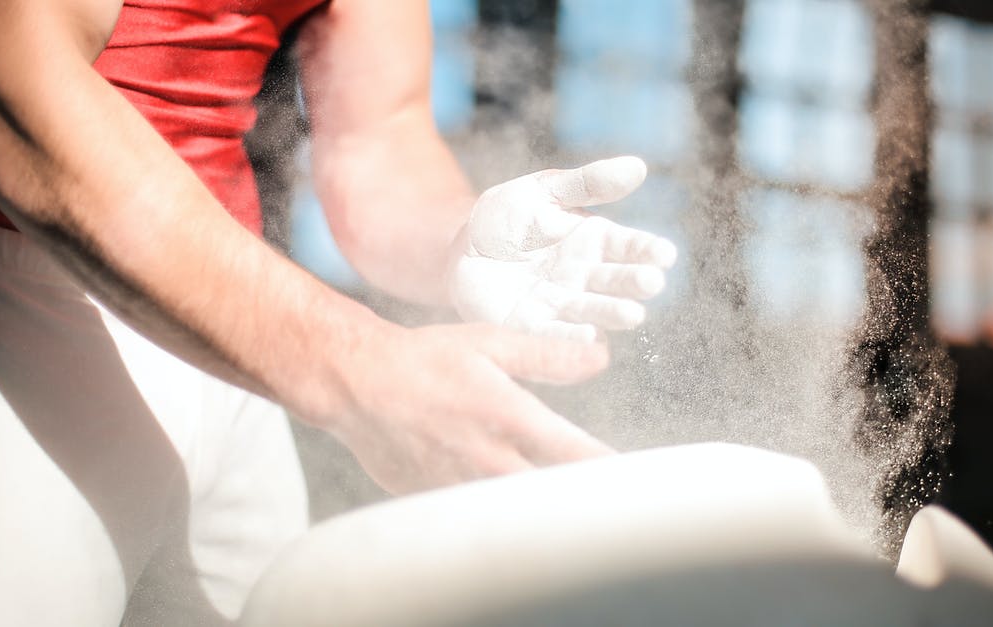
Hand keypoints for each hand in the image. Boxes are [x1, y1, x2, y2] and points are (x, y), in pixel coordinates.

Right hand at [329, 323, 614, 493]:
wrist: (355, 383)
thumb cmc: (425, 358)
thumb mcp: (490, 343)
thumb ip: (549, 356)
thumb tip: (600, 358)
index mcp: (509, 416)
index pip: (578, 456)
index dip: (613, 473)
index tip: (638, 482)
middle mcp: (488, 459)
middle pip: (553, 497)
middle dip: (582, 501)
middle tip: (610, 504)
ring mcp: (459, 487)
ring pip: (515, 514)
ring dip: (541, 512)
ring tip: (568, 510)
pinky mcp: (434, 501)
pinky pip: (476, 518)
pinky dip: (497, 514)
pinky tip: (509, 508)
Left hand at [448, 156, 677, 341]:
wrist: (460, 250)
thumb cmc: (508, 218)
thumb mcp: (544, 191)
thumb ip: (588, 183)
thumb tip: (638, 167)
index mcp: (595, 242)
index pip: (630, 247)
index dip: (648, 250)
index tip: (665, 254)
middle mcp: (586, 277)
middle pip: (616, 281)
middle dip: (635, 283)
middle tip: (652, 282)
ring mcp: (561, 304)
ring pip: (593, 310)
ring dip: (612, 313)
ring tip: (632, 315)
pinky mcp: (532, 326)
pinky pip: (553, 333)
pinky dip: (570, 337)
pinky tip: (587, 338)